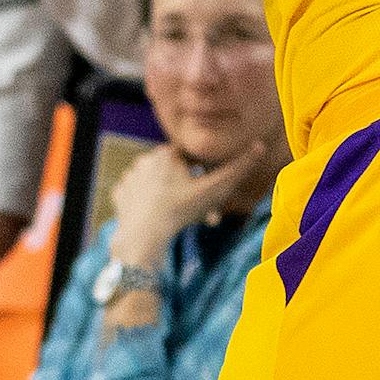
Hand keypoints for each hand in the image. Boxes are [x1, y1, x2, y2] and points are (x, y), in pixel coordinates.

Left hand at [107, 140, 273, 262]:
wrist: (145, 233)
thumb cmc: (182, 209)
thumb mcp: (215, 189)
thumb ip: (238, 168)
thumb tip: (259, 145)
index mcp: (166, 153)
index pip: (190, 159)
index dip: (201, 176)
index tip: (207, 195)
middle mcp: (144, 159)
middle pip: (172, 172)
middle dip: (185, 189)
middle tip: (195, 211)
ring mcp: (129, 176)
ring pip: (154, 183)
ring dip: (166, 195)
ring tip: (177, 215)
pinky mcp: (119, 193)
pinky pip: (137, 194)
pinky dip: (146, 203)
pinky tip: (155, 216)